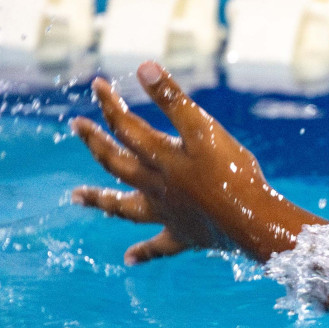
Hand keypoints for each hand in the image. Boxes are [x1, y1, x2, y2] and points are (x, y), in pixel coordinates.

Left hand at [70, 61, 324, 263]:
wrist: (252, 221)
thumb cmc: (233, 174)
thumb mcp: (205, 130)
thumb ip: (174, 100)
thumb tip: (143, 67)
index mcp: (161, 158)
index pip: (126, 127)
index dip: (110, 105)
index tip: (97, 84)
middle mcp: (156, 186)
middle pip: (116, 163)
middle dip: (95, 143)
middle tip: (76, 127)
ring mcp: (168, 213)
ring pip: (125, 206)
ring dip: (100, 200)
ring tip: (76, 197)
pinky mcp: (185, 236)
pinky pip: (159, 247)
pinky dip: (143, 252)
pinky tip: (128, 260)